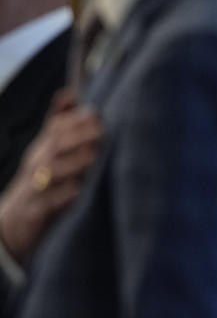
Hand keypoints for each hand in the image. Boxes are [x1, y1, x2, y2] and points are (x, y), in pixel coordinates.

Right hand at [0, 90, 101, 263]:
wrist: (15, 224)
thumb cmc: (41, 181)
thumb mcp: (48, 152)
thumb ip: (61, 123)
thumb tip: (70, 93)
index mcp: (44, 148)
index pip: (55, 127)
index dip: (74, 119)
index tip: (96, 114)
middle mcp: (38, 165)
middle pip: (54, 146)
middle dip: (77, 137)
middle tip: (100, 132)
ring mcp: (35, 189)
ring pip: (51, 173)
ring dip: (73, 164)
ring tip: (92, 157)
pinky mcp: (37, 213)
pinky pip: (48, 204)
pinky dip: (63, 197)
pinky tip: (78, 190)